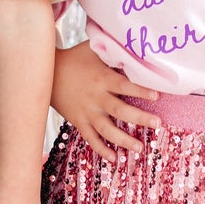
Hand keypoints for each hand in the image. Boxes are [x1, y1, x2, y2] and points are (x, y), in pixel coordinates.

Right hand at [52, 39, 157, 161]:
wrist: (47, 73)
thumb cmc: (75, 58)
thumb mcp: (93, 50)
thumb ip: (112, 50)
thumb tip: (135, 45)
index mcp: (101, 78)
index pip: (124, 85)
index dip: (140, 90)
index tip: (157, 95)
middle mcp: (95, 97)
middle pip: (119, 110)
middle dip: (139, 118)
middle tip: (157, 123)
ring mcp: (86, 111)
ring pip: (106, 129)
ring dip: (123, 140)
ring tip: (140, 148)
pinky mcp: (79, 121)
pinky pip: (90, 138)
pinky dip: (101, 149)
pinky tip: (114, 159)